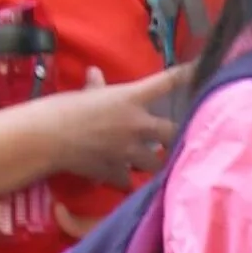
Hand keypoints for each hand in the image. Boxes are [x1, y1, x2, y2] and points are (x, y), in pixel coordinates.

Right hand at [41, 63, 184, 188]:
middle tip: (176, 140)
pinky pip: (129, 181)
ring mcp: (130, 151)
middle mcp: (138, 124)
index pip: (167, 82)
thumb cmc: (64, 108)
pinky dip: (126, 182)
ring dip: (154, 163)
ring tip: (152, 165)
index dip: (188, 75)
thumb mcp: (84, 93)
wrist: (48, 137)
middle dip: (177, 138)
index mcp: (131, 98)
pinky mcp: (118, 172)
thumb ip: (96, 86)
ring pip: (156, 163)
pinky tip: (123, 182)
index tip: (203, 70)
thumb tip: (95, 73)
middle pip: (173, 133)